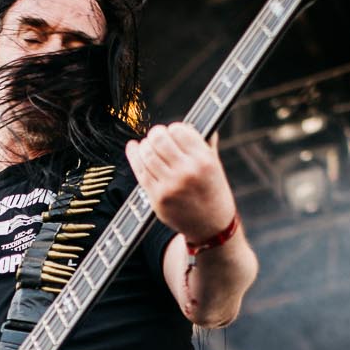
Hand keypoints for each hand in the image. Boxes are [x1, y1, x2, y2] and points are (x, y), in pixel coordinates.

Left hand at [126, 123, 235, 242]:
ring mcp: (171, 186)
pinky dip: (133, 155)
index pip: (179, 130)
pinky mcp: (157, 198)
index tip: (173, 133)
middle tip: (157, 138)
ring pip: (147, 153)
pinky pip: (140, 171)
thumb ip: (206, 144)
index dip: (174, 129)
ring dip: (145, 146)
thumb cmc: (213, 193)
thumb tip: (199, 122)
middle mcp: (187, 172)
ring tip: (148, 147)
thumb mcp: (216, 167)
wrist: (211, 228)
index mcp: (204, 160)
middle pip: (159, 139)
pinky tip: (133, 148)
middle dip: (156, 134)